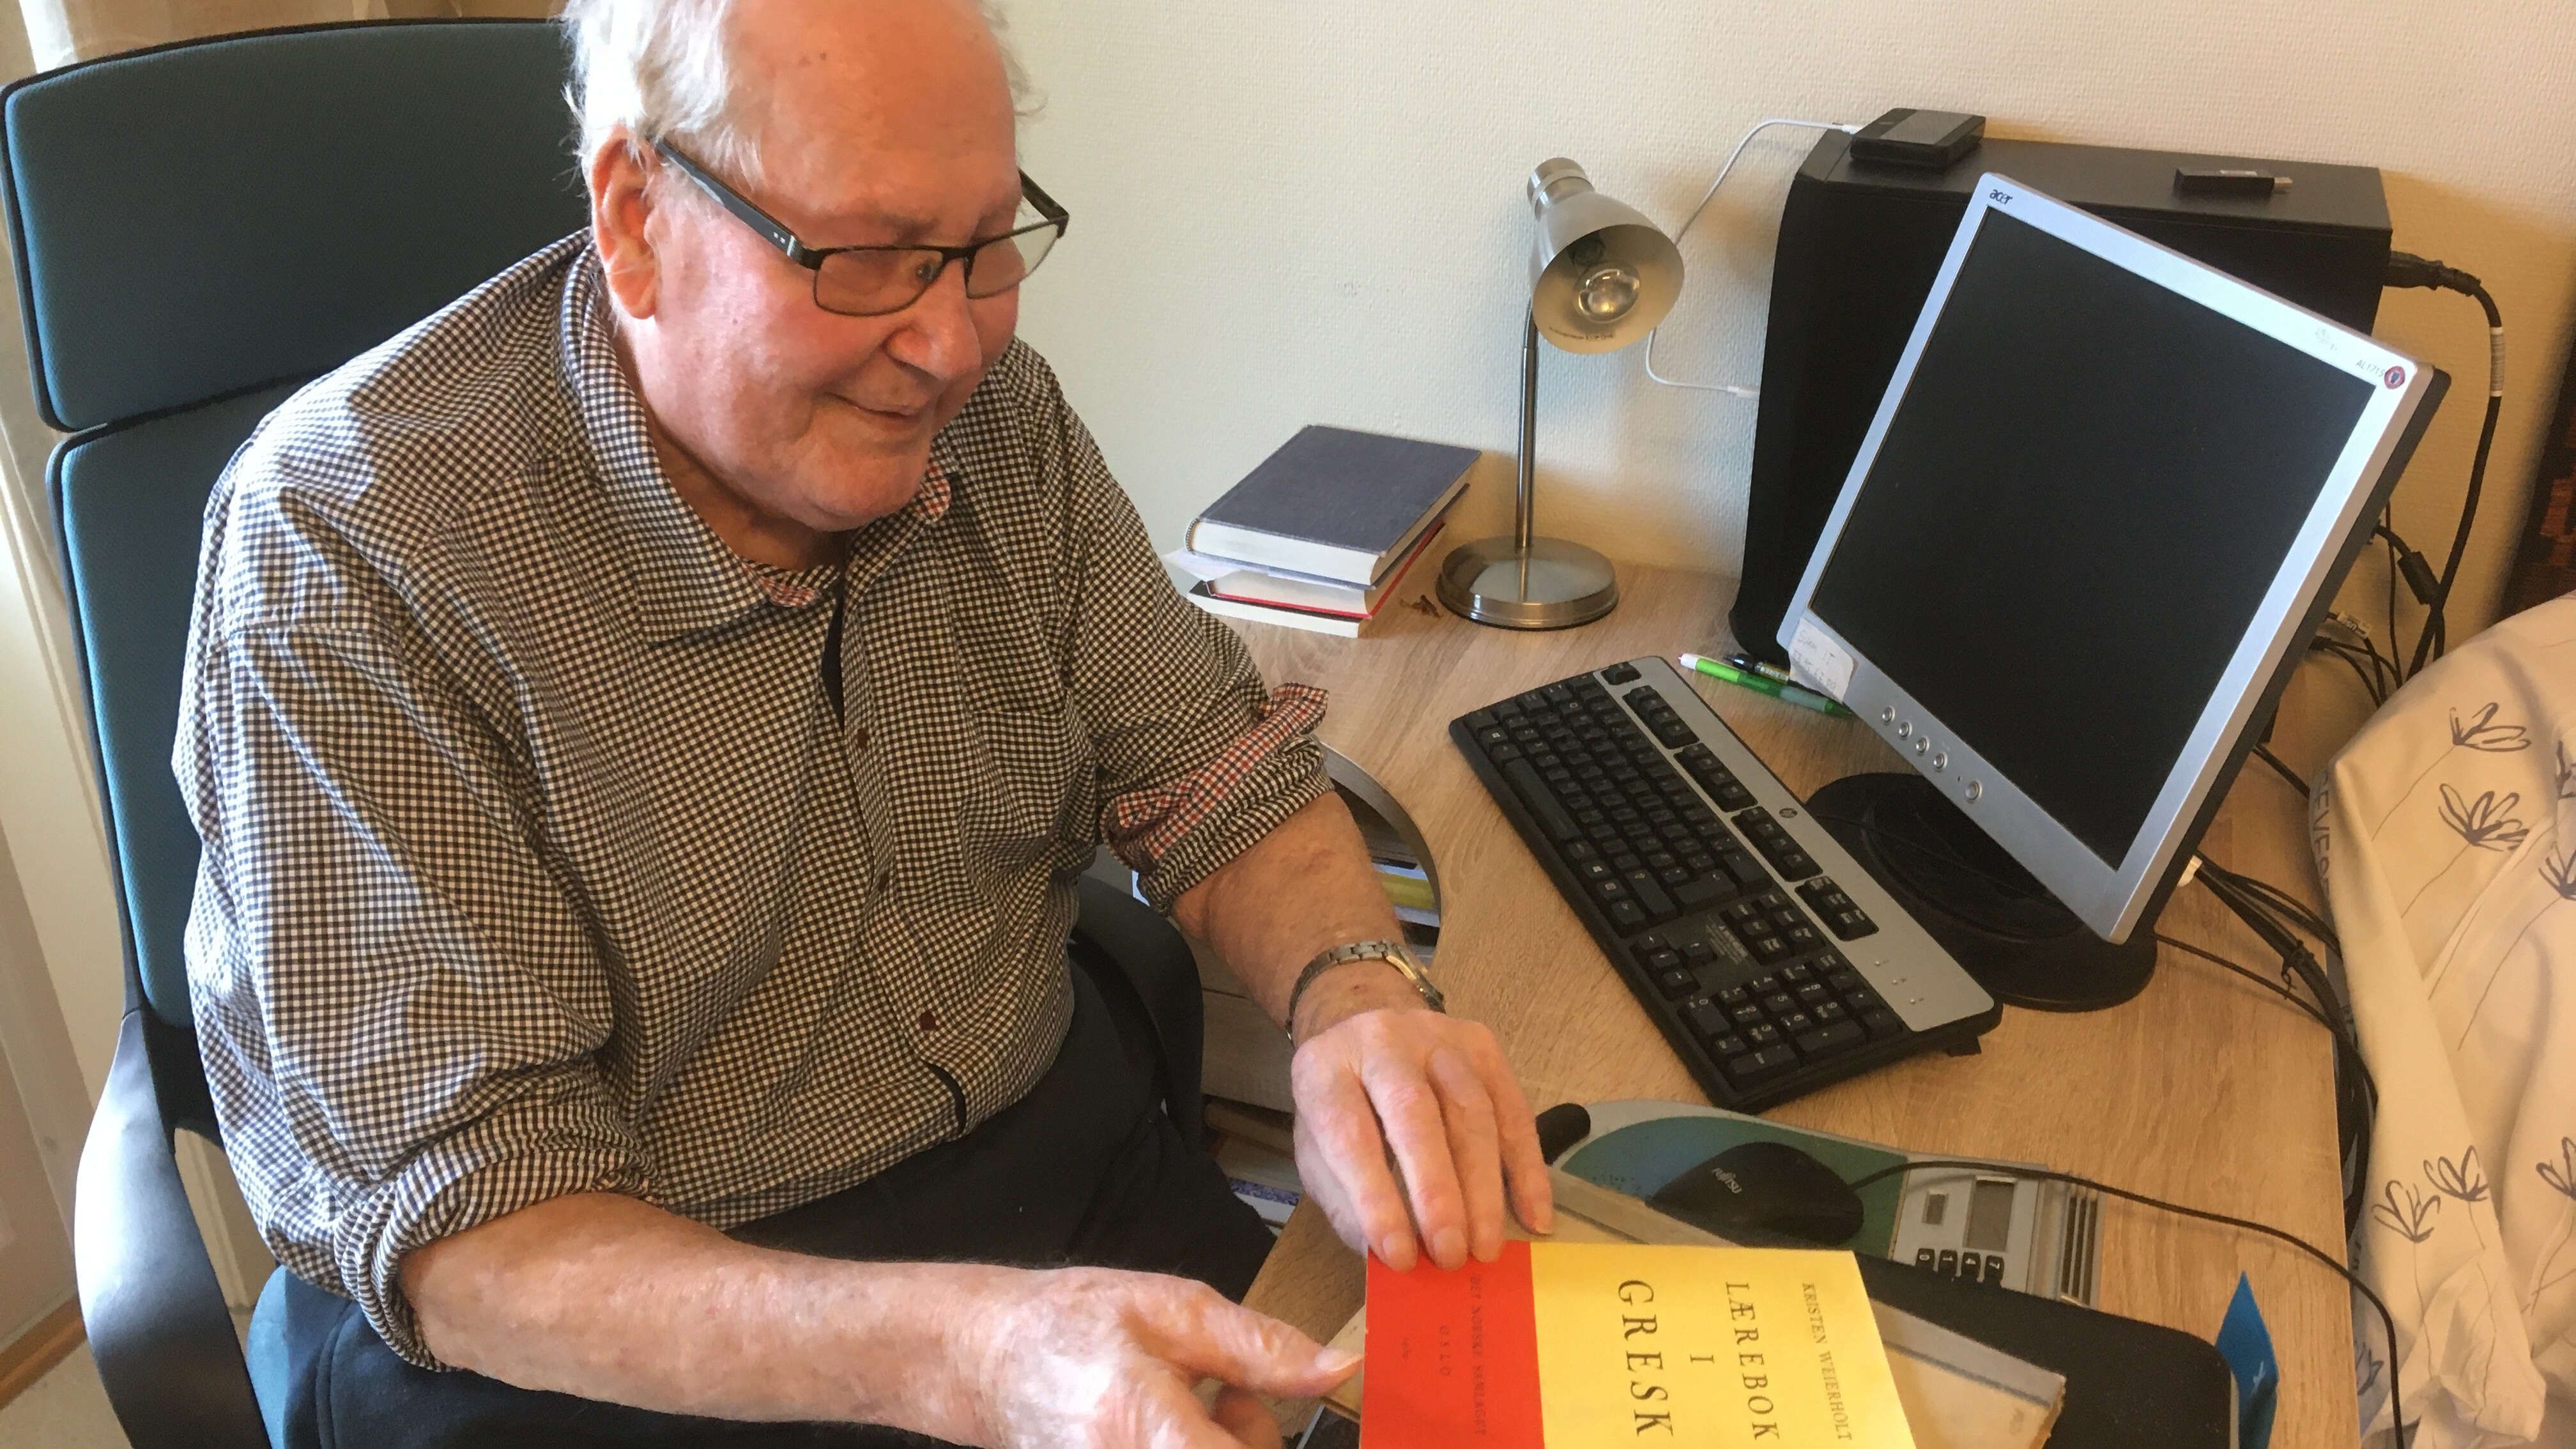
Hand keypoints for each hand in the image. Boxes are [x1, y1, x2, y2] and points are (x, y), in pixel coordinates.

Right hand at [944, 1265, 1357, 1448]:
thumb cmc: (1070, 1327)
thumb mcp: (1174, 1312)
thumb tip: (1338, 1370)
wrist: (985, 1360)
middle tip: (1230, 1397)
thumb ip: (1261, 1349)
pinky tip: (1171, 1428)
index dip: (1269, 1434)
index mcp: (1150, 1431)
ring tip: (1191, 1406)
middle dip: (1256, 1438)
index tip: (1264, 1401)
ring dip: (1227, 1444)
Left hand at [1287, 966, 1553, 1271]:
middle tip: (1451, 1256)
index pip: (1351, 1135)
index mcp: (1326, 1070)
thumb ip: (1346, 1204)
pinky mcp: (1482, 1045)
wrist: (1364, 1030)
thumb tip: (1390, 1260)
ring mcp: (1437, 1036)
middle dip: (1437, 1192)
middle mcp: (1382, 1041)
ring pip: (1472, 1109)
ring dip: (1483, 1187)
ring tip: (1486, 1247)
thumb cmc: (1341, 1106)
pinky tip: (1533, 1217)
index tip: (1399, 1256)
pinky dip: (1527, 1168)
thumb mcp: (1319, 1153)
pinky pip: (1514, 1110)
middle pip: (1415, 1113)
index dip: (1376, 1199)